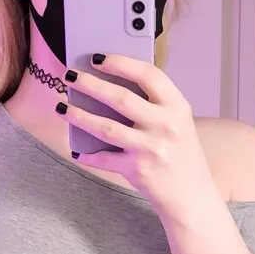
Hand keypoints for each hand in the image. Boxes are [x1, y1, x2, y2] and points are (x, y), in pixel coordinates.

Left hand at [59, 54, 219, 223]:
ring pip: (106, 127)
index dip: (121, 62)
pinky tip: (77, 150)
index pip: (148, 75)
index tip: (98, 58)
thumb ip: (154, 105)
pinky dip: (88, 155)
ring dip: (79, 116)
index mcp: (177, 107)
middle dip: (90, 84)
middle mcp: (166, 125)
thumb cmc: (181, 155)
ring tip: (62, 107)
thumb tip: (110, 86)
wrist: (192, 195)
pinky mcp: (138, 169)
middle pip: (121, 98)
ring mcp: (151, 148)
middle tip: (70, 76)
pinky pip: (105, 159)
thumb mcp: (177, 123)